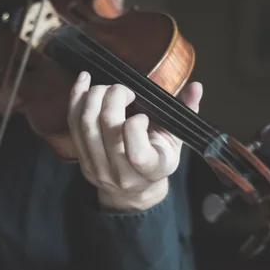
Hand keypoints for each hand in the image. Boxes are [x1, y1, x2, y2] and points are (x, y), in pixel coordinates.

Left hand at [68, 71, 202, 210]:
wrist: (133, 189)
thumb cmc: (158, 159)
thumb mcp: (176, 141)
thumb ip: (185, 113)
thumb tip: (196, 87)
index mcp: (151, 170)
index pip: (137, 153)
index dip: (135, 126)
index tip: (142, 115)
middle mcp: (121, 173)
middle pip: (107, 128)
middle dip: (114, 98)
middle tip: (123, 90)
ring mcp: (97, 167)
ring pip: (86, 125)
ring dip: (94, 96)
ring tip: (107, 87)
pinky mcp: (81, 158)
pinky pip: (73, 124)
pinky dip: (76, 98)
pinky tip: (83, 80)